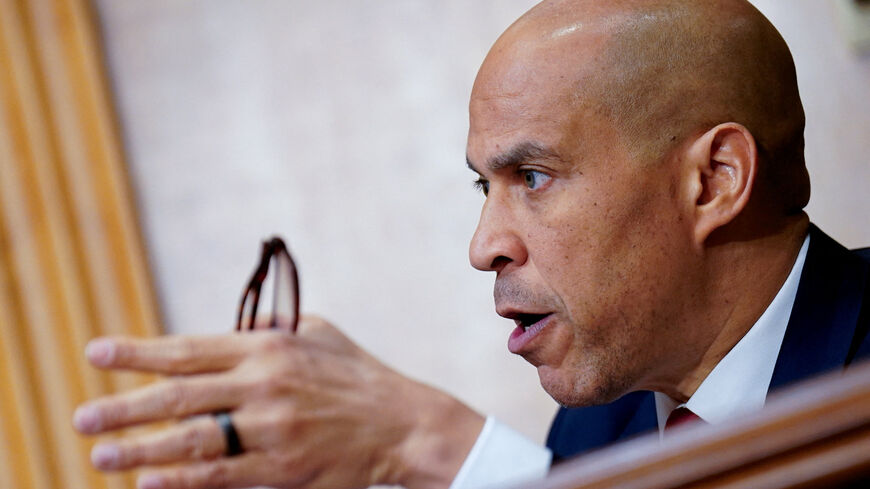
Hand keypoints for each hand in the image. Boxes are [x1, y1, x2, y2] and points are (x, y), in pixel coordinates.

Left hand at [73, 316, 484, 488]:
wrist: (402, 423)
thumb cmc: (357, 375)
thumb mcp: (319, 333)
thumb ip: (272, 328)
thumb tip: (232, 328)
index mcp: (269, 347)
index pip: (189, 348)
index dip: (140, 352)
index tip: (97, 353)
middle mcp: (265, 385)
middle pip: (180, 396)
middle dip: (124, 406)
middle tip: (82, 416)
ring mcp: (273, 429)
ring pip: (192, 439)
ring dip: (140, 448)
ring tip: (100, 453)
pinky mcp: (283, 469)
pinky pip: (221, 476)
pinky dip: (181, 480)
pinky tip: (149, 482)